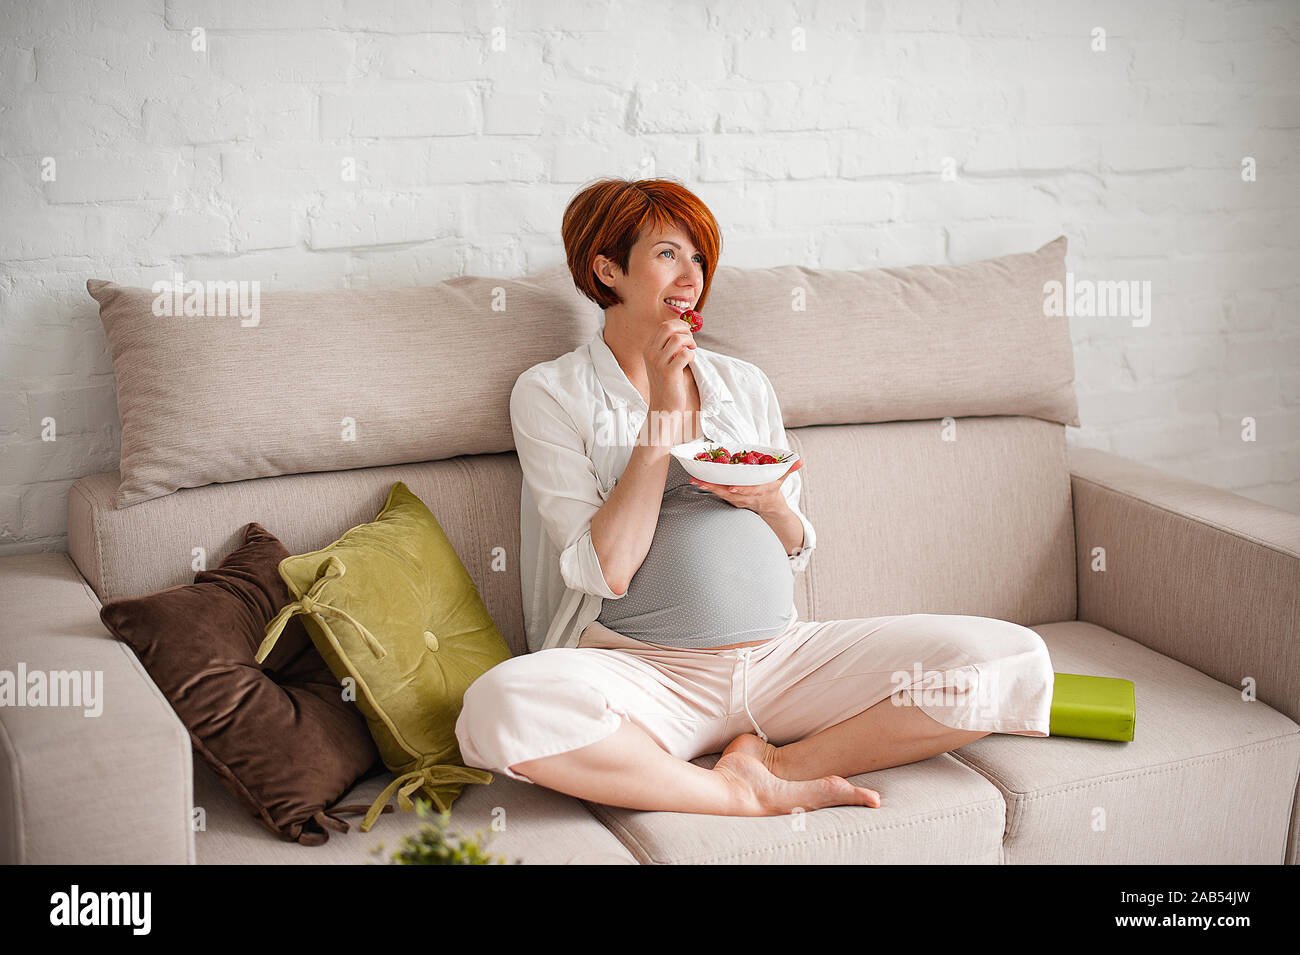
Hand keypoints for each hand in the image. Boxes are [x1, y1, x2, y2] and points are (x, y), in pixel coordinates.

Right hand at [644, 318, 697, 414]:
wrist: (663, 406)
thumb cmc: (667, 383)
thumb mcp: (662, 362)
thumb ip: (669, 347)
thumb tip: (685, 329)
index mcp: (648, 349)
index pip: (663, 326)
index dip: (679, 325)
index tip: (688, 332)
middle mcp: (650, 354)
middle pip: (668, 327)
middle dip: (684, 329)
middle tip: (691, 340)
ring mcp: (658, 363)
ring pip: (678, 339)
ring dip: (690, 342)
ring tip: (692, 350)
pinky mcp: (668, 373)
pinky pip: (684, 354)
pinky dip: (691, 355)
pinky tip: (690, 361)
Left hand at [688, 458, 803, 514]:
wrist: (769, 507)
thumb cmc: (773, 488)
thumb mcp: (782, 479)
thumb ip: (789, 469)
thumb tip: (800, 461)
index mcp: (760, 491)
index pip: (750, 491)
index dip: (741, 490)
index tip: (732, 488)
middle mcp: (747, 497)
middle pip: (730, 494)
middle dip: (715, 488)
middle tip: (701, 481)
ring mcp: (738, 500)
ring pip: (721, 495)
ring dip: (708, 488)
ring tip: (695, 480)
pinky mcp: (731, 500)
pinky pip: (718, 494)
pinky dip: (708, 488)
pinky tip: (698, 481)